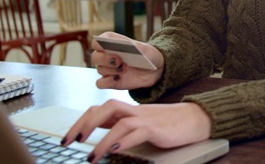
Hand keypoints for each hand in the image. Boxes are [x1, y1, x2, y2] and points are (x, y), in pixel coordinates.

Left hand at [61, 100, 211, 163]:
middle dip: (85, 124)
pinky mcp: (157, 128)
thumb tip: (99, 133)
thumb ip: (122, 125)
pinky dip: (123, 141)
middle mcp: (135, 112)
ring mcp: (146, 119)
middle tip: (71, 141)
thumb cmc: (169, 123)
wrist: (195, 119)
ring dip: (102, 140)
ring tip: (91, 157)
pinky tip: (114, 150)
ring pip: (119, 123)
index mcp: (129, 111)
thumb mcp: (141, 123)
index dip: (81, 121)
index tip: (69, 137)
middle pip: (105, 109)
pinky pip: (137, 132)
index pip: (99, 109)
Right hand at [92, 32, 164, 89]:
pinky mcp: (110, 82)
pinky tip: (118, 78)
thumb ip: (135, 46)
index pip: (97, 42)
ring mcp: (108, 70)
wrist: (155, 70)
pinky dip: (107, 81)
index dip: (99, 43)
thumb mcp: (145, 49)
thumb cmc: (148, 56)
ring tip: (125, 69)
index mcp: (112, 44)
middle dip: (105, 59)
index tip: (108, 47)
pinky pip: (100, 83)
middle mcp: (106, 56)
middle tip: (119, 60)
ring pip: (99, 70)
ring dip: (112, 70)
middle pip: (95, 56)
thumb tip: (125, 46)